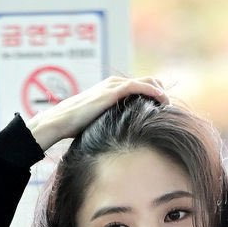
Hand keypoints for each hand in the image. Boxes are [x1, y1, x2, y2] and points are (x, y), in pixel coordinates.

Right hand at [26, 73, 168, 152]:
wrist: (58, 122)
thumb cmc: (72, 128)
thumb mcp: (95, 125)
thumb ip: (107, 126)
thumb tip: (115, 145)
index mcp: (109, 91)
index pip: (136, 87)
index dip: (151, 94)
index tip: (161, 107)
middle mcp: (112, 85)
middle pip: (144, 81)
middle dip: (158, 90)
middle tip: (168, 106)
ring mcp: (111, 86)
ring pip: (144, 81)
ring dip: (158, 90)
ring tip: (168, 103)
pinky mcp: (111, 92)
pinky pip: (137, 87)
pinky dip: (151, 90)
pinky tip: (162, 99)